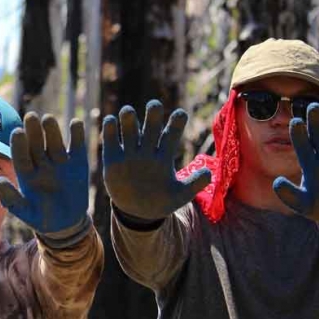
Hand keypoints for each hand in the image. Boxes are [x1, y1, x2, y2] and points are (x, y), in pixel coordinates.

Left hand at [0, 113, 87, 233]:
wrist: (66, 223)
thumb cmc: (41, 218)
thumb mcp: (25, 211)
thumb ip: (11, 198)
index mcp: (26, 172)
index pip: (21, 155)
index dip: (19, 144)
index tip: (17, 132)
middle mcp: (41, 163)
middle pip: (36, 144)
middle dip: (33, 131)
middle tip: (30, 117)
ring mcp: (59, 160)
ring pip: (54, 142)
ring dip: (52, 130)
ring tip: (48, 119)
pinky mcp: (77, 161)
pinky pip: (76, 145)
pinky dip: (77, 134)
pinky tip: (76, 123)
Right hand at [102, 101, 210, 220]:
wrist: (137, 212)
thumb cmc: (161, 201)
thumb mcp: (179, 196)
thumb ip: (194, 184)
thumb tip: (208, 174)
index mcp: (164, 155)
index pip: (171, 134)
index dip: (176, 123)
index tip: (180, 114)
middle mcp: (148, 149)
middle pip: (151, 125)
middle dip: (153, 114)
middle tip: (154, 106)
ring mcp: (130, 152)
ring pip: (129, 128)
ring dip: (128, 117)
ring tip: (128, 112)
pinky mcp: (112, 158)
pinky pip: (110, 139)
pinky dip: (109, 128)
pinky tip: (110, 121)